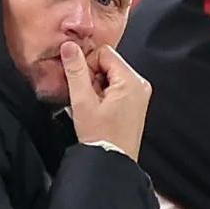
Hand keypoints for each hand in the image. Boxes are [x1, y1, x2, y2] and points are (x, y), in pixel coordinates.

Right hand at [63, 43, 150, 160]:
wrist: (112, 160)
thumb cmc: (101, 136)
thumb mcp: (82, 101)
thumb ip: (75, 71)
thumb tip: (70, 47)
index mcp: (131, 81)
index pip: (104, 53)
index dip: (87, 64)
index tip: (81, 83)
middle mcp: (139, 84)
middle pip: (108, 63)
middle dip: (92, 76)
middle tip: (85, 96)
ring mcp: (139, 94)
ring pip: (110, 74)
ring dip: (95, 85)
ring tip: (91, 105)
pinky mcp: (135, 102)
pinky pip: (116, 86)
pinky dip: (102, 93)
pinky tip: (97, 108)